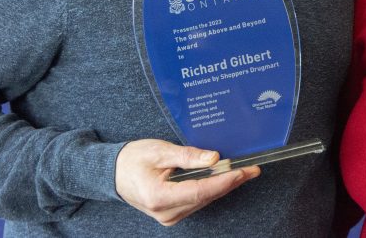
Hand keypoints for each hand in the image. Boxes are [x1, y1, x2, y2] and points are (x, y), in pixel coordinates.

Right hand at [115, 139, 259, 225]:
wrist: (113, 173)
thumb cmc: (133, 159)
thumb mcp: (160, 150)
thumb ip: (189, 156)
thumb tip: (215, 159)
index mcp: (158, 196)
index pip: (199, 190)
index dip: (224, 181)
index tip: (243, 171)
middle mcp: (165, 211)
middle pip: (205, 197)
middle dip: (231, 182)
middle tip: (252, 169)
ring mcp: (169, 216)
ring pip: (204, 200)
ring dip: (224, 186)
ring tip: (244, 171)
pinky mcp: (173, 213)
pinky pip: (198, 201)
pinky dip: (212, 189)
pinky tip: (225, 178)